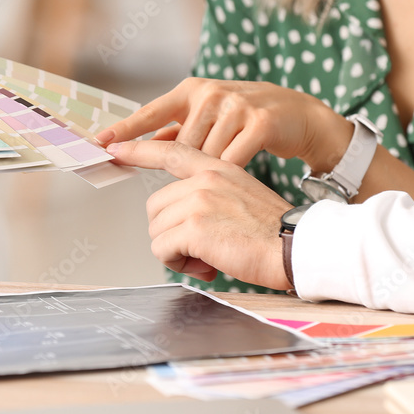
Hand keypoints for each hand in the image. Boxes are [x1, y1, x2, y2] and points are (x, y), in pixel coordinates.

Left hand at [97, 78, 352, 170]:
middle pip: (180, 148)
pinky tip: (238, 185)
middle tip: (206, 187)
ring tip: (227, 185)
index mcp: (191, 90)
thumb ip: (179, 131)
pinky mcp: (260, 122)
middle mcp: (210, 93)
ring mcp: (235, 105)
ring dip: (213, 179)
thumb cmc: (247, 122)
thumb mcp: (210, 118)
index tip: (100, 143)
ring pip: (205, 158)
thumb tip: (143, 146)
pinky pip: (232, 161)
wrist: (300, 115)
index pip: (151, 113)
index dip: (126, 130)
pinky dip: (233, 177)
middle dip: (190, 174)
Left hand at [106, 139, 292, 289]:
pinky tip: (206, 266)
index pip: (170, 151)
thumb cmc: (273, 232)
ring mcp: (198, 200)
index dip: (139, 149)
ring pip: (157, 230)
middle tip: (200, 250)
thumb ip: (209, 196)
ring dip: (176, 252)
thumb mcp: (241, 196)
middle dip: (170, 234)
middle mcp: (205, 179)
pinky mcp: (194, 227)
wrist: (296, 247)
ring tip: (207, 258)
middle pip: (155, 206)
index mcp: (218, 168)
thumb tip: (180, 219)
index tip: (116, 147)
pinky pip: (162, 249)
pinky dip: (178, 264)